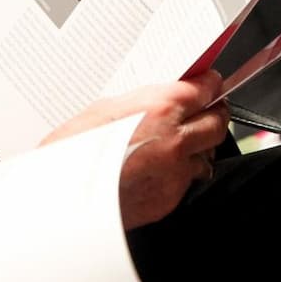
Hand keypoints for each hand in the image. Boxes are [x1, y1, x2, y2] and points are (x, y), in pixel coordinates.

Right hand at [42, 71, 228, 229]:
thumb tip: (159, 100)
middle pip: (218, 123)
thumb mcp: (104, 109)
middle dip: (214, 114)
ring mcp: (176, 171)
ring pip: (208, 155)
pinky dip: (180, 172)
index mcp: (160, 108)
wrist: (63, 195)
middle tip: (206, 110)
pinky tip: (159, 168)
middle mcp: (175, 139)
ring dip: (199, 146)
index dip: (209, 85)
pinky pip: (188, 180)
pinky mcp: (171, 197)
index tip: (209, 84)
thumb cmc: (72, 151)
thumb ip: (142, 103)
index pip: (206, 90)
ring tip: (180, 142)